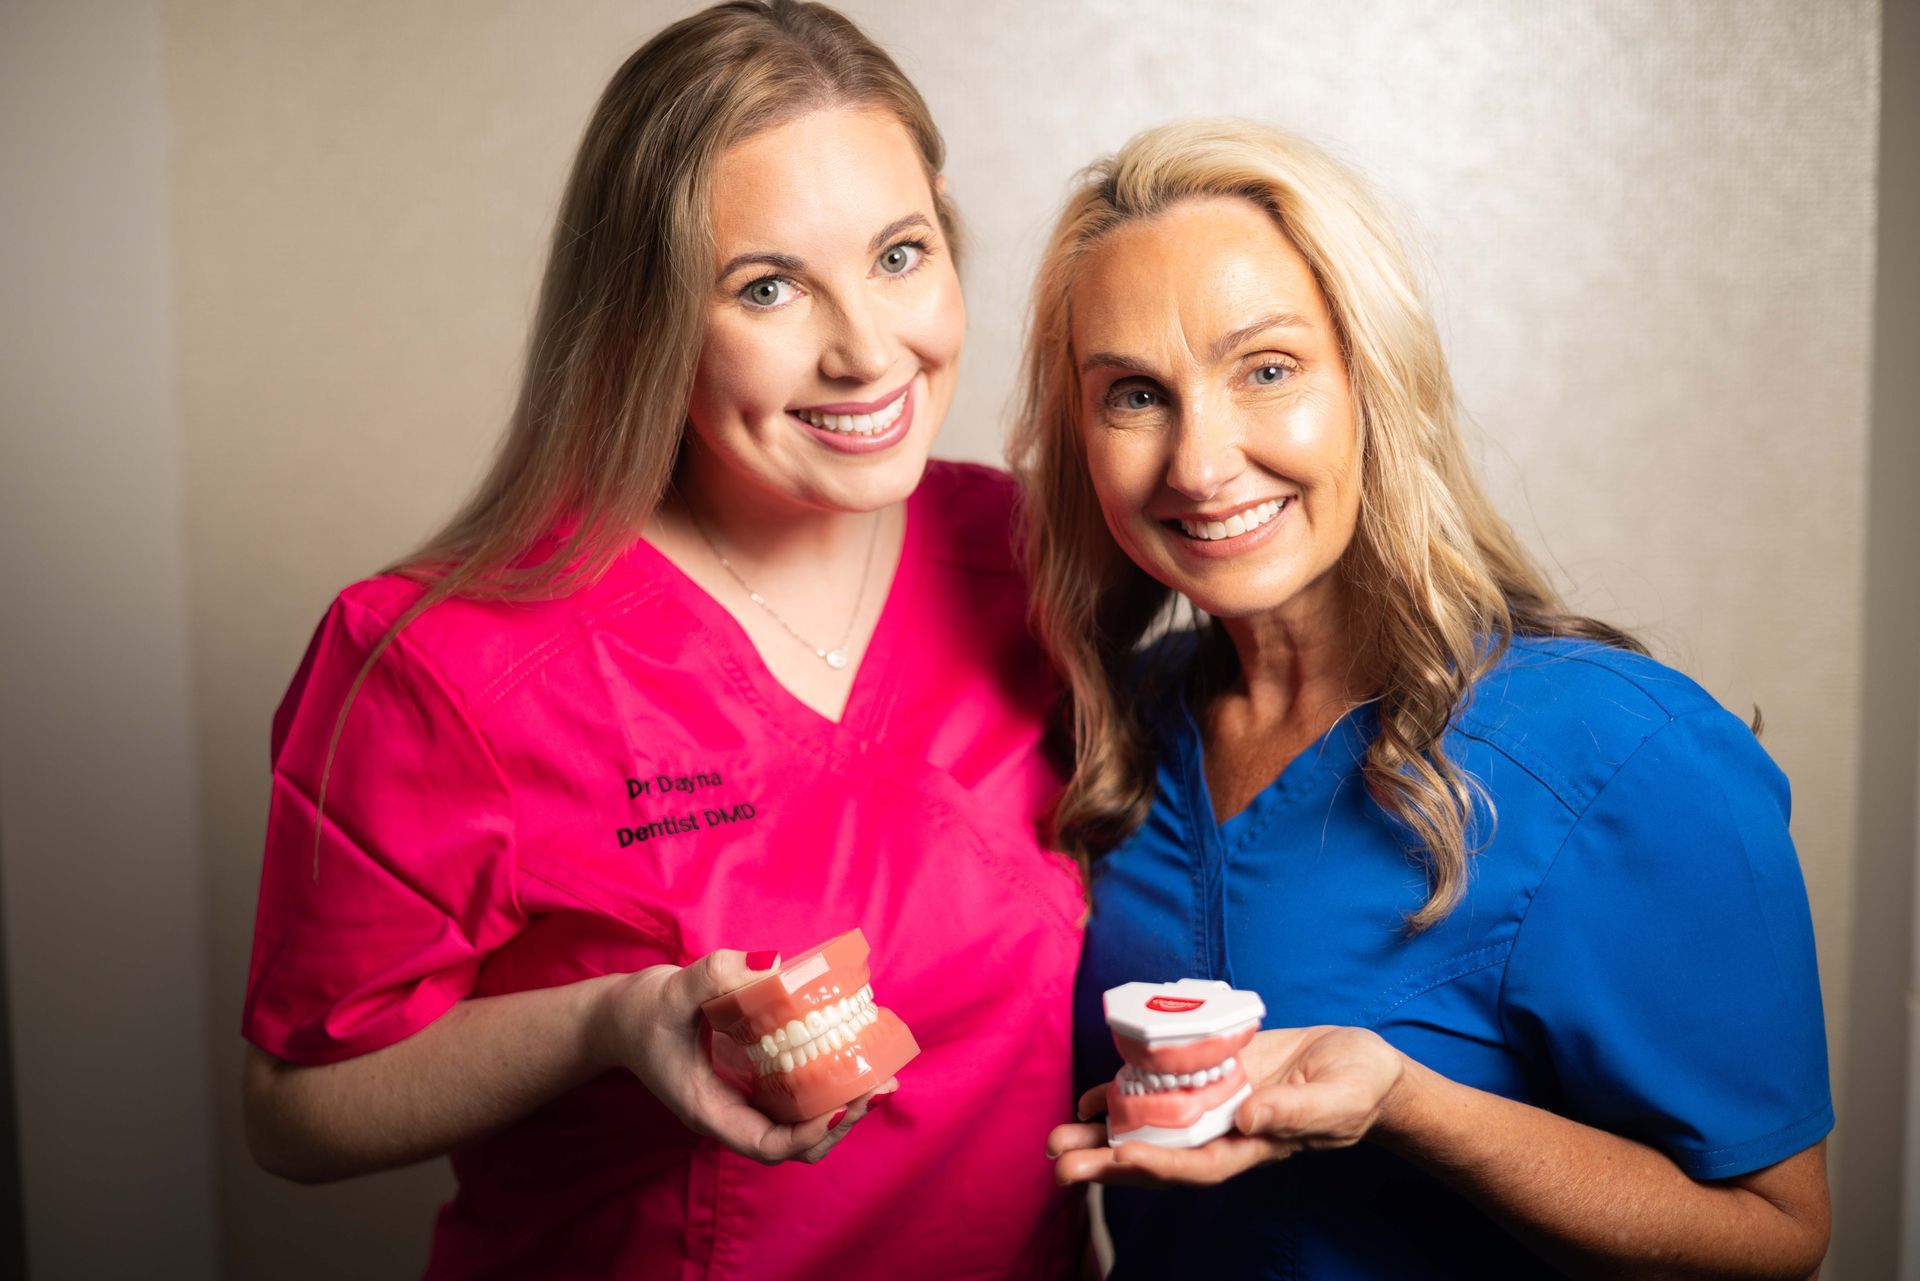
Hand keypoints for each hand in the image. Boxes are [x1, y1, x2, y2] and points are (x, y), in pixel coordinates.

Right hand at [594, 950, 894, 1164]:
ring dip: (844, 1106)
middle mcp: (733, 1114)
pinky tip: (856, 1056)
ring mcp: (746, 1099)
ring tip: (881, 1077)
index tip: (840, 1106)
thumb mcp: (672, 989)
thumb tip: (774, 967)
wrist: (621, 1017)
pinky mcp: (755, 1079)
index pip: (766, 1145)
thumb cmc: (640, 1012)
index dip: (807, 1135)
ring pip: (802, 1124)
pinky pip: (799, 1094)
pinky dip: (830, 1082)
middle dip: (841, 1122)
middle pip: (795, 1144)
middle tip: (878, 1086)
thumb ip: (715, 975)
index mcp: (709, 1111)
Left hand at [1047, 1025, 1406, 1186]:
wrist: (1358, 1063)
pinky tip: (1089, 1098)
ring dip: (1102, 1134)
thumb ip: (1294, 1111)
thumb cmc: (1357, 1085)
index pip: (1199, 1165)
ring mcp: (1213, 1106)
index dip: (1157, 1164)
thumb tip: (1247, 1118)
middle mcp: (1225, 1131)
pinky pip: (1160, 1090)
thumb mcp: (1337, 1097)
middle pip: (1160, 1155)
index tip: (1116, 1159)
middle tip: (1059, 1163)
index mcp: (1255, 1145)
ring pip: (1150, 1127)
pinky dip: (1124, 1094)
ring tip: (1056, 1139)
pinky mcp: (1210, 1076)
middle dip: (1109, 1162)